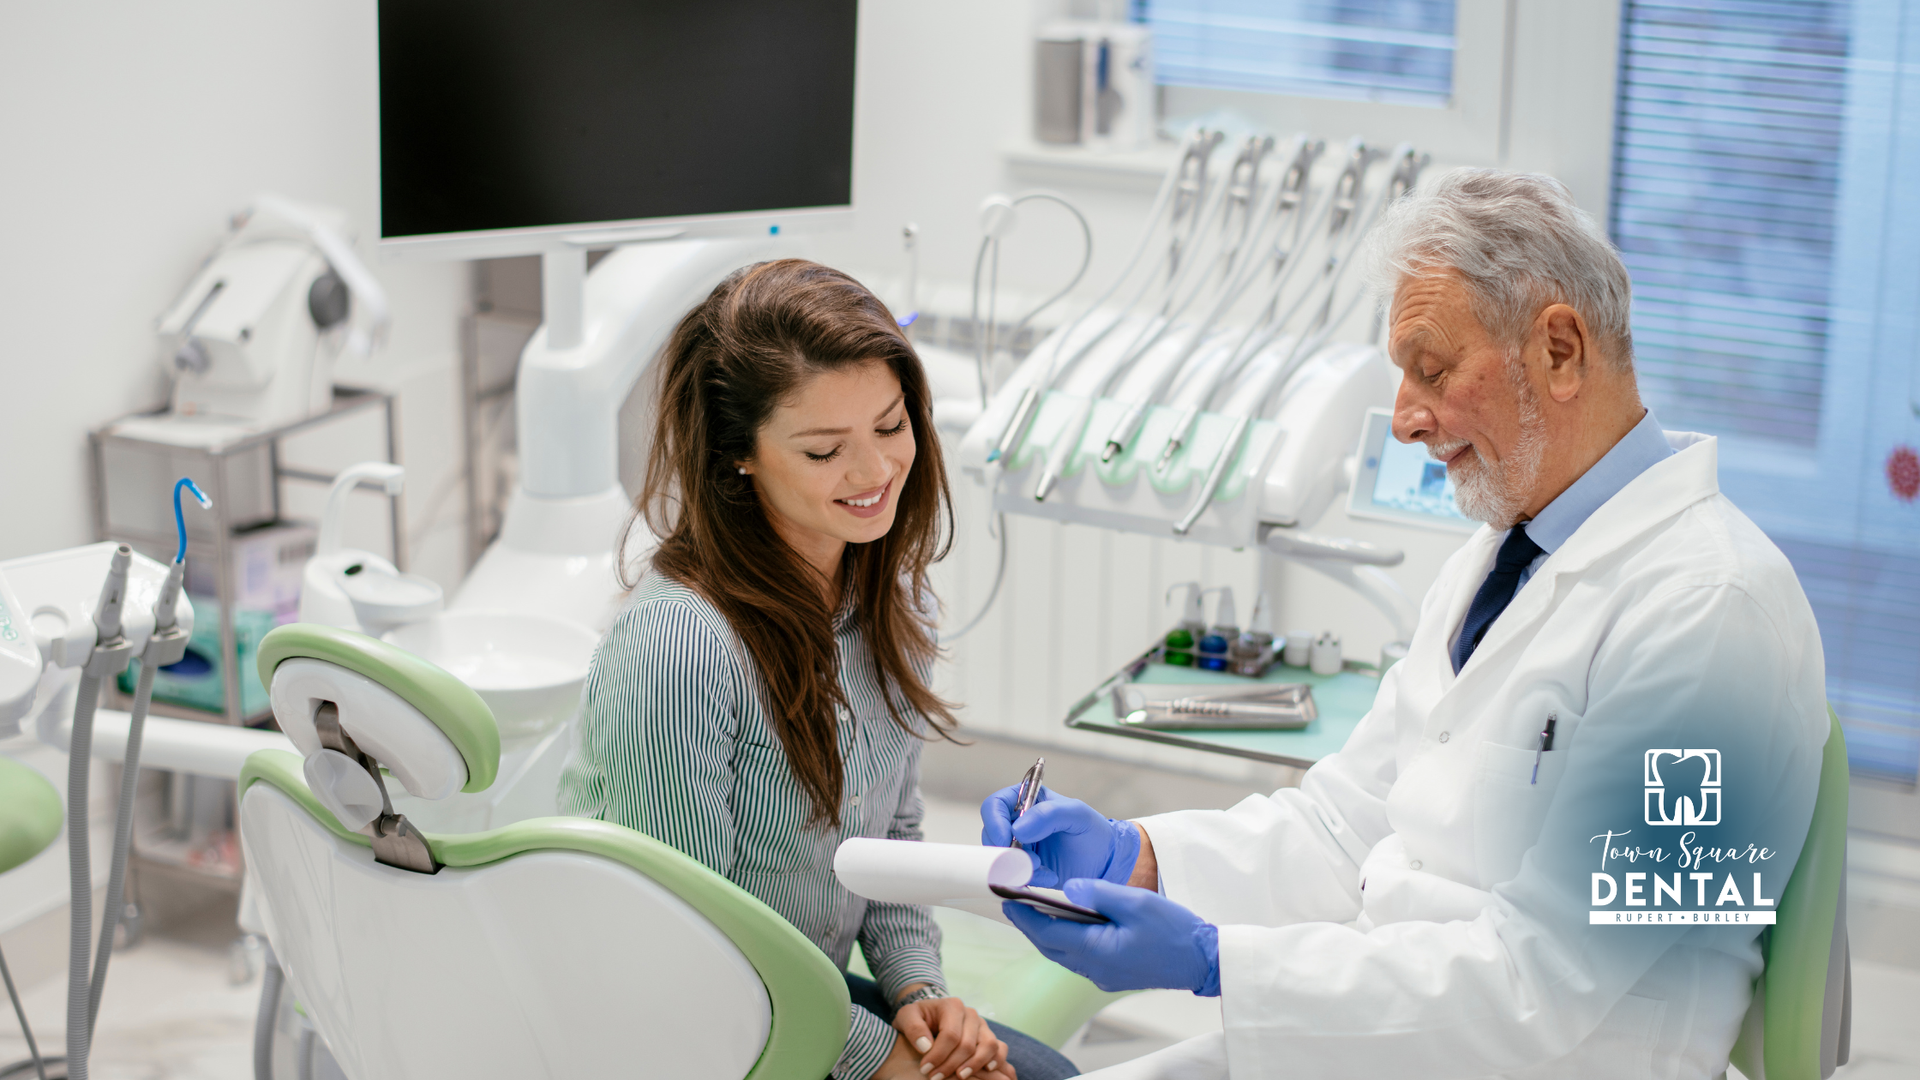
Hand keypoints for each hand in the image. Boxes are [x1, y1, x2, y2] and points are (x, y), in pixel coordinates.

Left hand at [891, 996, 1012, 1079]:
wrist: (928, 1014)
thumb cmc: (917, 1017)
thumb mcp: (906, 1016)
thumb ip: (913, 1028)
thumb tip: (926, 1046)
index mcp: (952, 1006)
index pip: (950, 1035)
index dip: (938, 1055)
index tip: (925, 1069)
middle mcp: (971, 1014)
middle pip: (968, 1044)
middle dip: (951, 1065)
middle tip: (935, 1078)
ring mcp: (982, 1025)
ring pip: (989, 1045)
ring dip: (975, 1065)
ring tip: (960, 1077)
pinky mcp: (988, 1036)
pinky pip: (1001, 1048)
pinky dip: (996, 1060)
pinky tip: (986, 1071)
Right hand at [979, 785, 1139, 887]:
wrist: (1106, 863)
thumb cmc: (1093, 832)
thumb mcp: (1078, 815)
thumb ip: (1049, 814)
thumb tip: (1017, 829)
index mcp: (1027, 801)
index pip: (995, 805)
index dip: (994, 822)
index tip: (1005, 840)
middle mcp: (1017, 824)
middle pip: (991, 835)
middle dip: (1007, 852)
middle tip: (1032, 862)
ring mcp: (1017, 849)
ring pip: (997, 859)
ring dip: (1018, 868)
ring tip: (1045, 870)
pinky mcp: (1021, 871)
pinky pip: (1009, 877)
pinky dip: (1025, 880)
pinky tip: (1048, 877)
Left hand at [1003, 878, 1219, 994]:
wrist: (1203, 961)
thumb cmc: (1174, 931)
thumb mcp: (1136, 902)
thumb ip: (1098, 893)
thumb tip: (1067, 886)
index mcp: (1096, 950)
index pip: (1047, 933)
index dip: (1023, 916)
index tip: (1005, 898)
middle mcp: (1094, 969)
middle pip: (1049, 946)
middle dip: (1029, 925)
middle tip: (1012, 901)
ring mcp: (1103, 976)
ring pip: (1062, 954)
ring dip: (1047, 934)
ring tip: (1034, 909)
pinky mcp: (1112, 976)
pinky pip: (1079, 958)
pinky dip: (1066, 940)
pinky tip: (1068, 924)